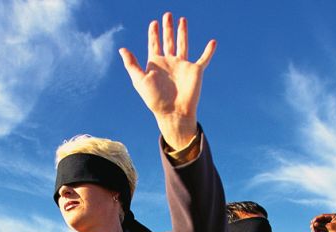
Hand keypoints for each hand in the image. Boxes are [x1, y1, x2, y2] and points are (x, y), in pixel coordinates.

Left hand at [119, 12, 215, 149]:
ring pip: (183, 44)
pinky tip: (213, 42)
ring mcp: (183, 65)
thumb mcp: (140, 80)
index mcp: (156, 64)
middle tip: (167, 14)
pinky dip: (209, 51)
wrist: (173, 112)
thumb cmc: (154, 99)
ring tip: (182, 19)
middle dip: (167, 28)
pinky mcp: (196, 71)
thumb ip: (131, 64)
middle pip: (168, 41)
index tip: (153, 23)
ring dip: (182, 32)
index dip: (153, 33)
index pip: (154, 44)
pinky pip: (204, 59)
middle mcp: (169, 62)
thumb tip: (122, 49)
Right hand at [311, 213, 335, 231]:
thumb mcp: (330, 227)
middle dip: (315, 224)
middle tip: (312, 227)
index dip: (316, 219)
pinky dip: (317, 230)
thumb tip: (313, 224)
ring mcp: (327, 224)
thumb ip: (321, 225)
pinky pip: (319, 228)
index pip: (322, 216)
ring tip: (314, 231)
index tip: (312, 222)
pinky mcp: (326, 229)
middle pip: (319, 220)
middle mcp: (329, 219)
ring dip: (316, 228)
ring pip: (318, 224)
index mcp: (332, 217)